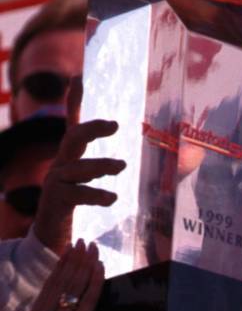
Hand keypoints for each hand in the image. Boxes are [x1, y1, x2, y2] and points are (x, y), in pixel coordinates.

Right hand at [26, 240, 104, 310]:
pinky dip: (96, 281)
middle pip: (62, 282)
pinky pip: (88, 299)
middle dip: (76, 258)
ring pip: (75, 287)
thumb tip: (76, 283)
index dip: (63, 263)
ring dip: (86, 264)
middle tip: (86, 242)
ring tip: (94, 249)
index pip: (51, 284)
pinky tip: (101, 267)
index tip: (73, 246)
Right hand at [34, 77, 125, 254]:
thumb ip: (96, 166)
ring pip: (78, 168)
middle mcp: (60, 164)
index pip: (72, 125)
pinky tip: (112, 197)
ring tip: (122, 166)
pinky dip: (96, 194)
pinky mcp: (56, 201)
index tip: (77, 77)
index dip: (73, 101)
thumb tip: (122, 158)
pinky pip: (77, 194)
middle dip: (91, 128)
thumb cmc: (71, 202)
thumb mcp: (83, 180)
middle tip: (114, 125)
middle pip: (72, 138)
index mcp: (68, 157)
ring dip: (101, 165)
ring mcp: (55, 181)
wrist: (49, 232)